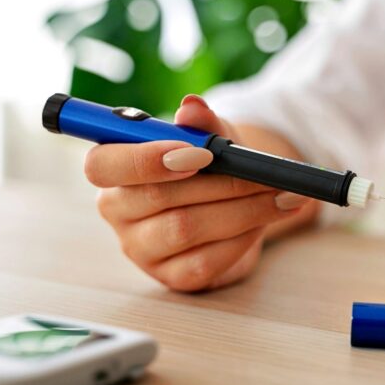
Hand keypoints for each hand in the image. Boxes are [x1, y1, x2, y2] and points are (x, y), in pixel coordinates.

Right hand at [87, 95, 312, 291]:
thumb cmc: (211, 166)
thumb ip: (201, 123)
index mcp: (113, 168)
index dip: (145, 159)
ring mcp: (141, 249)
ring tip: (282, 196)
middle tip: (266, 175)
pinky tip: (265, 221)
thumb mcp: (211, 138)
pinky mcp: (171, 276)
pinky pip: (205, 261)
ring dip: (243, 210)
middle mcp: (117, 210)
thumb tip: (192, 107)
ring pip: (185, 229)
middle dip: (221, 183)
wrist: (233, 204)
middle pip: (157, 198)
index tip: (200, 153)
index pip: (102, 166)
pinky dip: (242, 238)